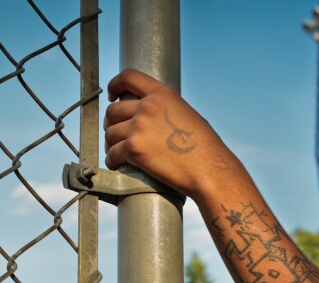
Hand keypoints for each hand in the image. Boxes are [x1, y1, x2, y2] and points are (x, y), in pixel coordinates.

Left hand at [103, 69, 243, 199]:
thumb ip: (165, 110)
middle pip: (113, 111)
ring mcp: (139, 127)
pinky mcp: (134, 149)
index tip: (112, 96)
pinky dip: (112, 161)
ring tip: (116, 152)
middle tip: (115, 134)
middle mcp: (148, 107)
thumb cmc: (204, 147)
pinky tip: (116, 164)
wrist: (208, 169)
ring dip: (111, 144)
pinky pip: (112, 154)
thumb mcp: (186, 114)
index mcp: (162, 94)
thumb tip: (153, 119)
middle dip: (111, 123)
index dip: (115, 84)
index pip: (129, 77)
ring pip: (110, 133)